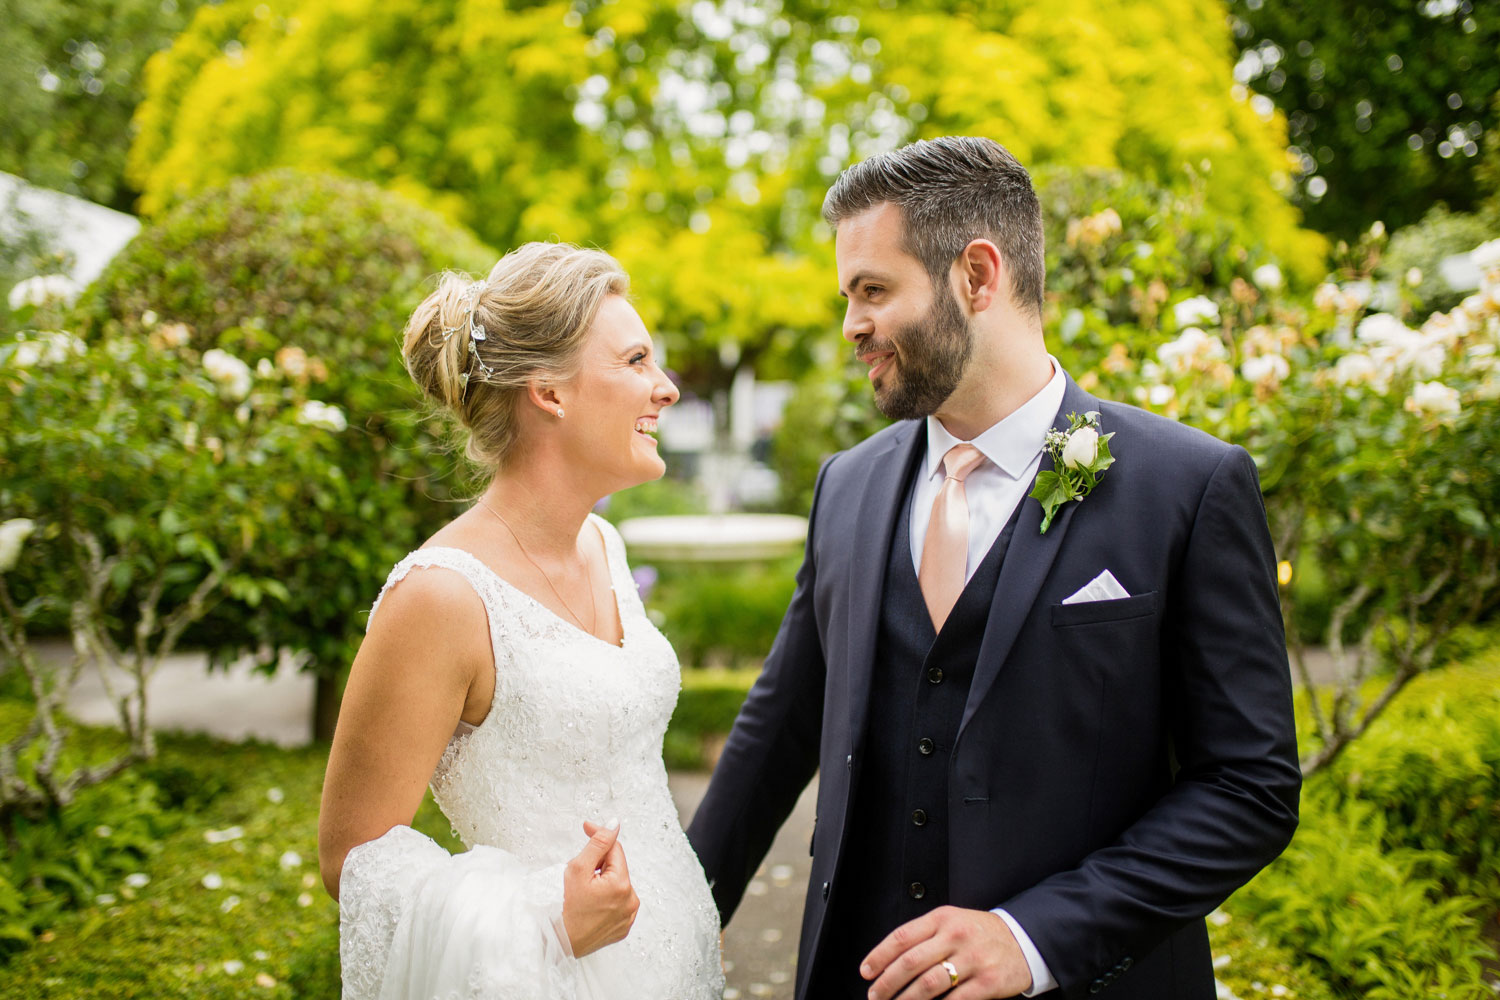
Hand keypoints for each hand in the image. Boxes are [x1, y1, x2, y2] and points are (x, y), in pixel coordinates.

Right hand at [561, 820, 638, 956]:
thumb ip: (598, 842)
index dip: (599, 838)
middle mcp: (630, 902)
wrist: (556, 942)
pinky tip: (589, 905)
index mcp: (622, 885)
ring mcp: (627, 917)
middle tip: (578, 874)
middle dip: (598, 865)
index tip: (586, 829)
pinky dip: (606, 899)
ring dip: (602, 882)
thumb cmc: (563, 908)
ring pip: (616, 886)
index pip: (614, 849)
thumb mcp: (577, 868)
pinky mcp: (623, 928)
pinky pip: (617, 904)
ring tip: (583, 893)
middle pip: (616, 868)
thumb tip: (614, 824)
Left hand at [861, 906, 1031, 999]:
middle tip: (875, 996)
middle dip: (887, 983)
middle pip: (911, 962)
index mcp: (942, 919)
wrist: (1023, 939)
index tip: (866, 972)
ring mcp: (973, 959)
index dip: (879, 956)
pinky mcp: (988, 982)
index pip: (902, 937)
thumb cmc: (980, 933)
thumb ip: (924, 935)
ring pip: (928, 984)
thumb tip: (890, 960)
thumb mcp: (952, 921)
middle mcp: (955, 936)